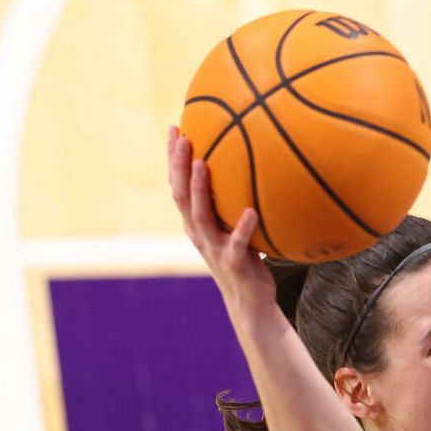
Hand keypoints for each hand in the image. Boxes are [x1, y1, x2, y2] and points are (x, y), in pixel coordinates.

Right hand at [168, 127, 273, 315]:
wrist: (250, 302)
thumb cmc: (245, 258)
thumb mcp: (236, 226)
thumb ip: (237, 201)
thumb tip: (257, 161)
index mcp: (197, 223)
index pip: (178, 186)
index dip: (173, 160)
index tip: (174, 128)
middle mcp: (200, 234)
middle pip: (181, 195)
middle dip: (177, 166)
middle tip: (181, 137)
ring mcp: (215, 249)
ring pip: (201, 216)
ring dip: (199, 189)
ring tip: (201, 164)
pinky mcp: (234, 263)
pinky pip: (238, 242)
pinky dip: (242, 226)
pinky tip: (250, 210)